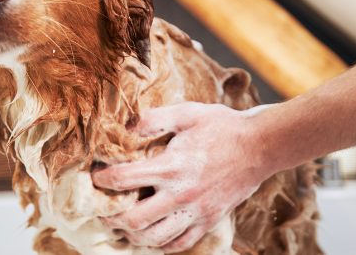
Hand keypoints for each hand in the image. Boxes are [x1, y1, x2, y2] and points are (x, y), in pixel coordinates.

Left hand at [91, 102, 274, 251]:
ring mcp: (196, 211)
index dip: (103, 180)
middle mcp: (181, 194)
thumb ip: (153, 119)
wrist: (260, 146)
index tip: (95, 177)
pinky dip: (161, 243)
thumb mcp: (187, 113)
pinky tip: (152, 233)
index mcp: (171, 166)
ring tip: (123, 224)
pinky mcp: (209, 221)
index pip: (124, 179)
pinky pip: (179, 243)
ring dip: (133, 234)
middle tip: (103, 209)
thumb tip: (125, 126)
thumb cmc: (222, 126)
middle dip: (111, 216)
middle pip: (134, 220)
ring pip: (155, 238)